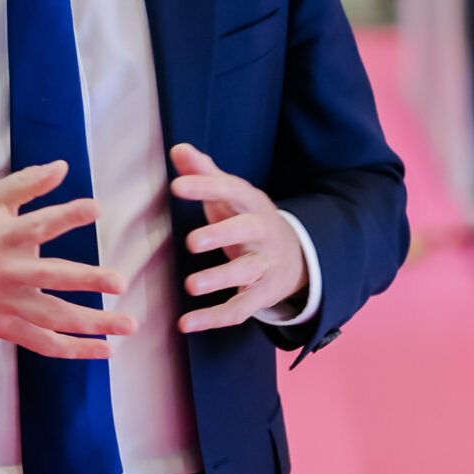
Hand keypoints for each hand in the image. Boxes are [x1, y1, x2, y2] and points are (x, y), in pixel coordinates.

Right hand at [0, 162, 134, 359]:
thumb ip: (26, 184)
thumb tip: (62, 167)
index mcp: (4, 238)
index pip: (38, 225)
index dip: (67, 216)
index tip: (96, 208)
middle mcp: (7, 273)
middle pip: (51, 278)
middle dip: (87, 280)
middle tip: (120, 282)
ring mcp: (7, 304)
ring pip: (53, 318)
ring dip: (93, 324)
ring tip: (128, 324)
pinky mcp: (7, 328)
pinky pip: (44, 343)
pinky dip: (74, 350)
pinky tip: (104, 350)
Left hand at [168, 144, 307, 332]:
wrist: (295, 257)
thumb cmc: (247, 220)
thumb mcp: (232, 196)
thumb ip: (205, 173)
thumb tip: (179, 149)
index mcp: (253, 204)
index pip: (232, 191)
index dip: (206, 187)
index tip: (177, 186)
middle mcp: (263, 234)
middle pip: (247, 231)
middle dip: (222, 235)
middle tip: (192, 242)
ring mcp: (265, 266)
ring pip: (246, 272)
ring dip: (220, 279)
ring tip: (190, 285)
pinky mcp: (262, 296)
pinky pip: (239, 309)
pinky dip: (213, 319)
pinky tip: (185, 324)